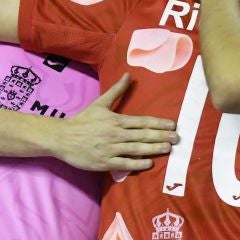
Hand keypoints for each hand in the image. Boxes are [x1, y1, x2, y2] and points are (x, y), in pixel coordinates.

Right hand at [46, 75, 178, 172]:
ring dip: (154, 149)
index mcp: (116, 120)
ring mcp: (110, 149)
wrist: (62, 137)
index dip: (159, 123)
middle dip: (162, 136)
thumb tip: (128, 75)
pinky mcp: (104, 162)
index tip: (173, 124)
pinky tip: (149, 163)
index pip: (142, 122)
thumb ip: (116, 90)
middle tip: (177, 138)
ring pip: (136, 149)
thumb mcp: (100, 103)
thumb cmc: (83, 120)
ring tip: (168, 148)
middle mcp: (116, 134)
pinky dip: (137, 164)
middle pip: (143, 135)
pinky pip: (124, 163)